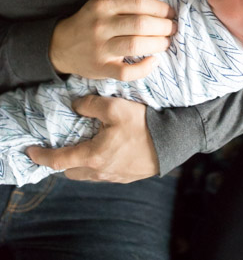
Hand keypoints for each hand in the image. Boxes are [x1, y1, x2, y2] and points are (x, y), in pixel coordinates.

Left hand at [27, 95, 158, 181]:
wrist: (171, 142)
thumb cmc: (142, 124)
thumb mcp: (115, 107)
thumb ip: (90, 105)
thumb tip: (76, 106)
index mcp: (93, 156)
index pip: (58, 161)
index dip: (41, 156)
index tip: (30, 151)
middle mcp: (99, 171)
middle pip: (71, 171)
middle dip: (63, 160)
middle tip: (64, 143)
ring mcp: (113, 177)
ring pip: (87, 173)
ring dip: (81, 162)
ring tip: (86, 144)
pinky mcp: (125, 177)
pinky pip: (102, 173)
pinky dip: (97, 163)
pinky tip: (107, 148)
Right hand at [50, 0, 175, 79]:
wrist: (61, 45)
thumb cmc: (91, 20)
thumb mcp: (106, 0)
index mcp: (104, 5)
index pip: (139, 2)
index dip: (160, 7)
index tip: (171, 13)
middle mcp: (101, 25)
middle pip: (141, 24)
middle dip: (164, 26)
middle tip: (172, 28)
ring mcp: (100, 48)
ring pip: (136, 45)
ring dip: (158, 44)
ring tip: (166, 42)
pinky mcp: (101, 68)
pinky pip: (126, 72)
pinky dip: (144, 68)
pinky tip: (154, 61)